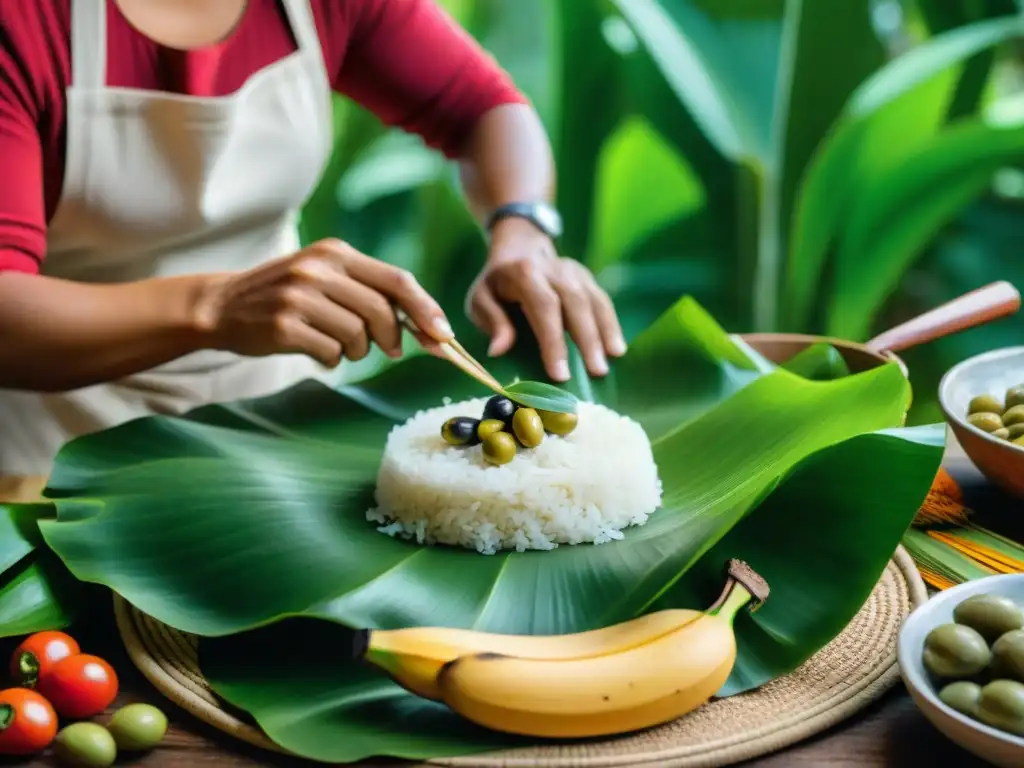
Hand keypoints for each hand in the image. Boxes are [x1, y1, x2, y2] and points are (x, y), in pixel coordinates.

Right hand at [193, 238, 452, 366]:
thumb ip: (370, 292)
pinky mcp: (284, 326)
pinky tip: (314, 350)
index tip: (443, 334)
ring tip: (336, 344)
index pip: (396, 279)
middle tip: (386, 349)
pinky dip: (330, 360)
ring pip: (358, 337)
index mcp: (336, 253)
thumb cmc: (286, 295)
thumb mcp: (325, 277)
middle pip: (382, 312)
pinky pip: (331, 354)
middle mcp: (319, 270)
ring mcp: (300, 297)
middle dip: (392, 338)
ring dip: (356, 351)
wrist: (221, 305)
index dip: (425, 309)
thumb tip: (427, 326)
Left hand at [467, 218, 626, 381]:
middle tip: (596, 371)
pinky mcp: (587, 278)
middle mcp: (554, 269)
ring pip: (594, 300)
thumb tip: (498, 350)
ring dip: (605, 332)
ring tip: (612, 360)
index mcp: (524, 273)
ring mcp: (575, 272)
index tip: (560, 373)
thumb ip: (491, 321)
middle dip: (587, 339)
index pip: (544, 306)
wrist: (519, 248)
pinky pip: (602, 301)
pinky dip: (611, 324)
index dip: (553, 341)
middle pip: (575, 302)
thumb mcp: (481, 298)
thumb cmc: (497, 283)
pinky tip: (617, 348)